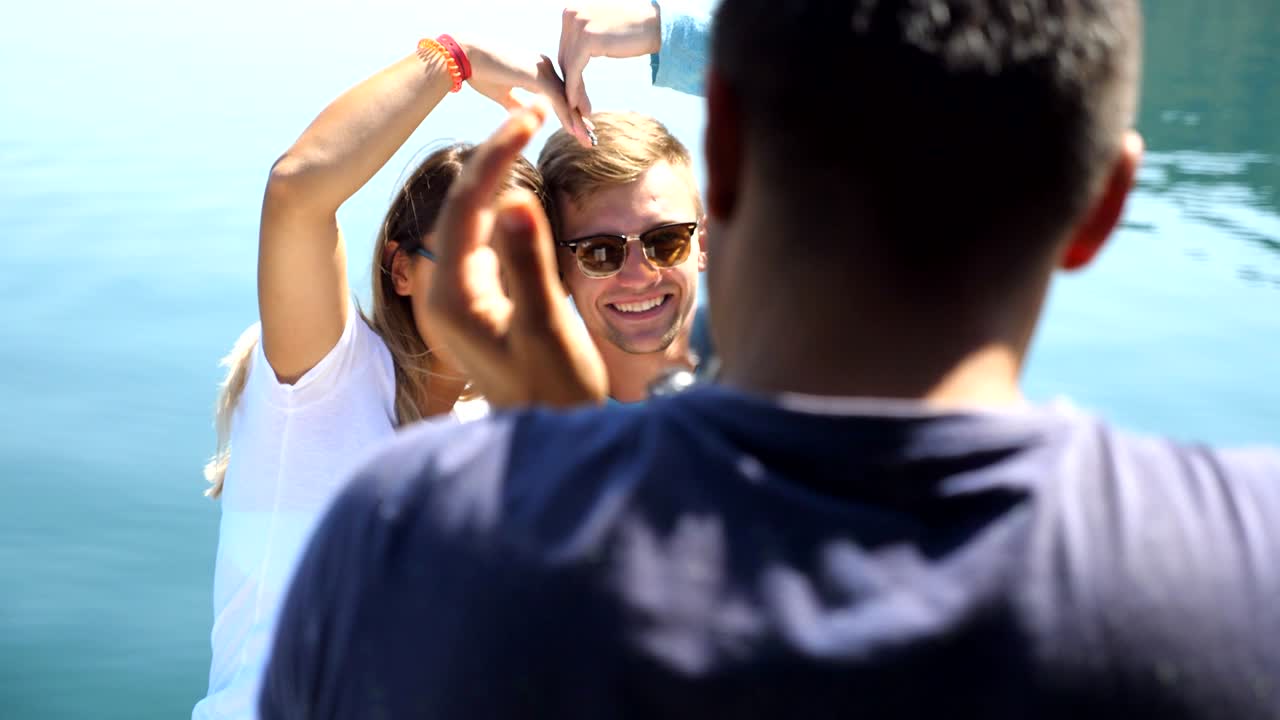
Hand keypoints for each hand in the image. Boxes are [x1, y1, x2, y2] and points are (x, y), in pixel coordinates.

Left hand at [425, 101, 608, 407]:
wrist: (554, 438)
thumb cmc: (554, 393)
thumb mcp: (546, 328)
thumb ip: (528, 263)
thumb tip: (516, 198)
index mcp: (453, 298)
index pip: (466, 207)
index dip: (497, 156)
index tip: (529, 117)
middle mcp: (443, 294)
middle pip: (462, 207)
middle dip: (494, 156)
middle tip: (530, 111)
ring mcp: (456, 299)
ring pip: (471, 220)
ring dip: (497, 177)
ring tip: (525, 132)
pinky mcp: (474, 302)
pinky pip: (481, 239)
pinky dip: (501, 207)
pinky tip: (520, 187)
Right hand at [464, 42, 593, 147]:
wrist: (465, 57)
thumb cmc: (480, 72)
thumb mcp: (503, 93)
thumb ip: (517, 104)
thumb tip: (524, 116)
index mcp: (538, 69)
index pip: (559, 94)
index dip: (569, 112)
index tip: (579, 129)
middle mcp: (544, 66)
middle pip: (567, 96)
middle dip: (579, 118)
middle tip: (590, 137)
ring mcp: (542, 69)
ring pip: (565, 98)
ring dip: (577, 121)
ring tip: (587, 140)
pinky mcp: (536, 75)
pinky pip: (556, 99)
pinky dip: (566, 115)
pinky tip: (574, 131)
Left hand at [558, 1, 660, 132]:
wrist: (656, 26)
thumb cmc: (633, 32)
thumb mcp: (601, 31)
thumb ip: (584, 39)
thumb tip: (572, 58)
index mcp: (572, 10)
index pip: (565, 48)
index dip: (569, 74)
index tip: (574, 95)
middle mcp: (570, 14)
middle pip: (564, 58)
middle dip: (570, 84)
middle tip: (576, 107)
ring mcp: (577, 25)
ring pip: (568, 67)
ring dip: (573, 92)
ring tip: (581, 111)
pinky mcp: (586, 39)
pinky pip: (575, 71)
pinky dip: (575, 90)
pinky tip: (578, 106)